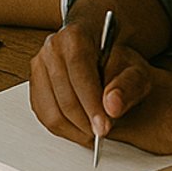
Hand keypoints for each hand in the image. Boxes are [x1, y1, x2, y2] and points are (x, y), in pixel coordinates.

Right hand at [30, 15, 155, 147]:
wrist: (103, 54)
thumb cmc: (118, 61)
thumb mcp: (136, 71)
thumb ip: (128, 87)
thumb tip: (112, 107)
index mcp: (74, 37)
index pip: (79, 75)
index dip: (91, 105)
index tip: (104, 128)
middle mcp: (51, 49)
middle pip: (64, 97)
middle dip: (85, 122)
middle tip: (102, 133)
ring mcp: (39, 67)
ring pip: (51, 111)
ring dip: (74, 129)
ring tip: (93, 133)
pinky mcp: (35, 85)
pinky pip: (44, 115)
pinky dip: (63, 129)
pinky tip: (80, 130)